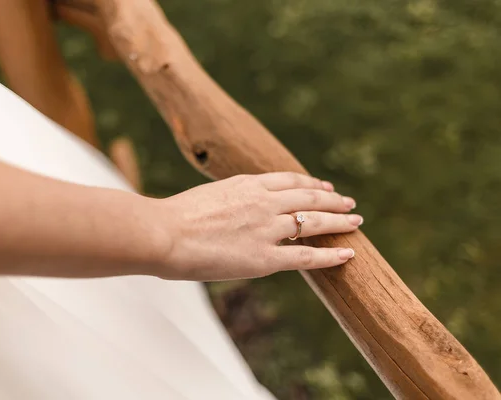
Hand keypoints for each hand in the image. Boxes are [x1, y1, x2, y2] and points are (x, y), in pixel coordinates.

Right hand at [155, 172, 361, 280]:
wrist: (164, 232)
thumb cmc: (174, 217)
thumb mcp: (205, 196)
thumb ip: (226, 201)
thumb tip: (228, 211)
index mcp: (247, 184)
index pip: (288, 180)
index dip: (310, 183)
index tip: (323, 186)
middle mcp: (263, 202)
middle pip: (308, 197)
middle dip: (332, 200)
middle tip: (348, 203)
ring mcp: (267, 228)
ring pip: (314, 222)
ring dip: (339, 222)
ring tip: (356, 222)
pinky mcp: (265, 257)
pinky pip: (306, 256)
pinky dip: (330, 255)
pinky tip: (348, 254)